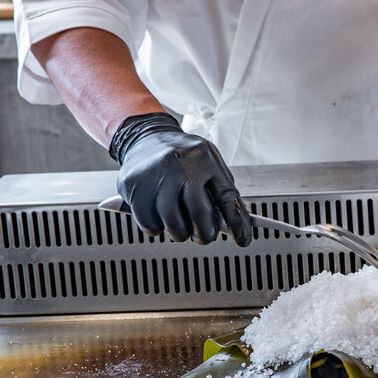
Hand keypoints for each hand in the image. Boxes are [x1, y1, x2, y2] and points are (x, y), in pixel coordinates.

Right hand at [109, 112, 252, 245]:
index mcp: (203, 158)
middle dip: (204, 234)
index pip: (227, 197)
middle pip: (198, 214)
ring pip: (172, 224)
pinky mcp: (133, 185)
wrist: (145, 137)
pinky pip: (149, 225)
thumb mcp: (208, 164)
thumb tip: (234, 227)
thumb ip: (220, 192)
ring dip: (179, 233)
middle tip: (203, 236)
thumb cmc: (183, 157)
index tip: (244, 240)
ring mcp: (154, 174)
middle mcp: (179, 164)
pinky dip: (156, 228)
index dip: (238, 223)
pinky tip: (159, 214)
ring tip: (179, 223)